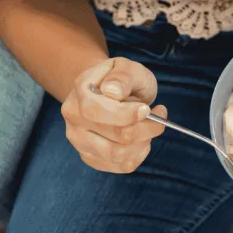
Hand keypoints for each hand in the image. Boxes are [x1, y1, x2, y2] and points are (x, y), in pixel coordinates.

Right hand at [62, 57, 165, 172]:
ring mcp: (80, 142)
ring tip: (149, 125)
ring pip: (120, 155)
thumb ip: (122, 76)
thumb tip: (112, 90)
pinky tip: (141, 138)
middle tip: (158, 114)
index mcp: (79, 93)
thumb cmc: (121, 80)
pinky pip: (123, 165)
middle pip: (116, 136)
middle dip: (146, 127)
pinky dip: (139, 153)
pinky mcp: (92, 158)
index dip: (127, 114)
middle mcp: (74, 120)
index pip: (97, 111)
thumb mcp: (126, 67)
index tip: (147, 109)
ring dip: (144, 141)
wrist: (108, 92)